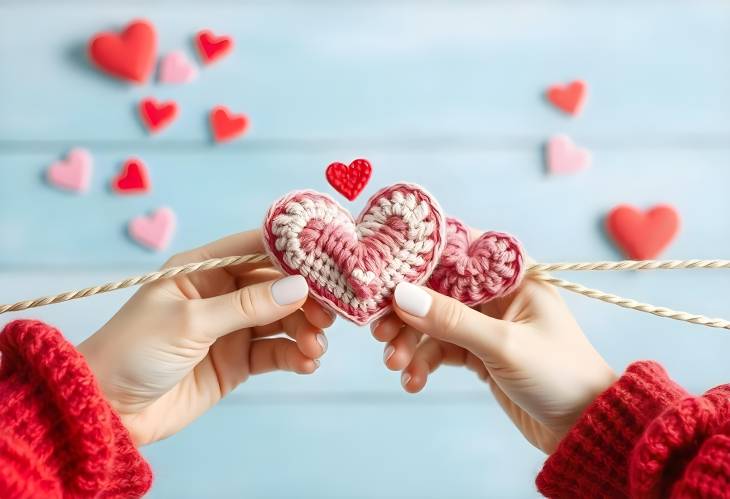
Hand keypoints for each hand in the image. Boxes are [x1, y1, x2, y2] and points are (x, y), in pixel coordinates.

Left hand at [78, 230, 332, 445]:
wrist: (108, 410)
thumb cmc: (135, 351)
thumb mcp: (190, 322)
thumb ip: (247, 305)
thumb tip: (299, 286)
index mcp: (202, 269)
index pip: (255, 247)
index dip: (292, 252)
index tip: (328, 259)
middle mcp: (221, 293)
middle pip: (277, 285)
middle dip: (305, 298)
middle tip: (327, 315)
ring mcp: (231, 327)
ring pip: (282, 319)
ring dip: (305, 330)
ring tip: (316, 346)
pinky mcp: (237, 360)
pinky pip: (276, 351)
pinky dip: (295, 355)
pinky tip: (307, 362)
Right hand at [372, 274, 615, 452]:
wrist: (585, 428)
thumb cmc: (560, 376)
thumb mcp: (504, 345)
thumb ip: (452, 319)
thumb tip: (401, 294)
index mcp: (513, 274)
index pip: (458, 249)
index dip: (419, 256)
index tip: (383, 269)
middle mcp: (496, 293)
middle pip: (436, 288)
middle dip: (406, 311)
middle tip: (380, 331)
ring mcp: (485, 323)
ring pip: (433, 321)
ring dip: (410, 342)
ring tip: (395, 365)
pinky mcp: (478, 352)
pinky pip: (440, 349)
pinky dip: (423, 363)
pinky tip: (412, 381)